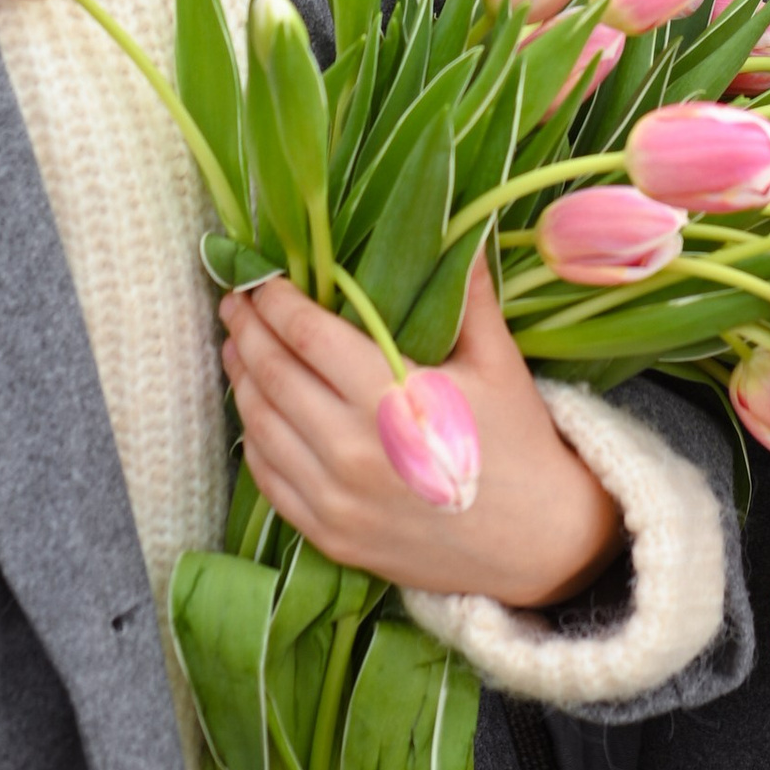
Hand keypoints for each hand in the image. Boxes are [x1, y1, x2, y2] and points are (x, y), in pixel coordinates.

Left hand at [222, 255, 620, 609]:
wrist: (536, 543)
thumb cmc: (518, 442)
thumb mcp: (498, 360)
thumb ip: (469, 294)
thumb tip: (462, 227)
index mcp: (389, 399)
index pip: (308, 337)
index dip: (276, 303)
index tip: (260, 279)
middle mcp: (351, 452)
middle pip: (274, 377)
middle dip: (247, 333)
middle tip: (234, 303)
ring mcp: (336, 501)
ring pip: (262, 429)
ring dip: (242, 382)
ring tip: (236, 349)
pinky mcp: (331, 537)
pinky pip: (271, 484)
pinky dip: (254, 442)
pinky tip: (255, 415)